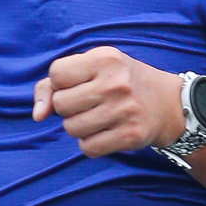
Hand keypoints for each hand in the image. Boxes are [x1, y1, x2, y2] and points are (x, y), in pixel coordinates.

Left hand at [32, 47, 184, 157]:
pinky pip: (88, 148)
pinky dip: (91, 143)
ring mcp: (124, 110)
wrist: (168, 103)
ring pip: (72, 128)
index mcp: (106, 58)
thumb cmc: (120, 82)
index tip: (79, 84)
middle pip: (61, 104)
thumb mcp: (93, 68)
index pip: (56, 73)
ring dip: (79, 127)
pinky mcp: (130, 135)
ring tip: (98, 117)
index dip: (61, 83)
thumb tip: (37, 114)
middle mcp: (115, 83)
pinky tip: (106, 132)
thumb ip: (54, 84)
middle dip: (68, 107)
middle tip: (89, 103)